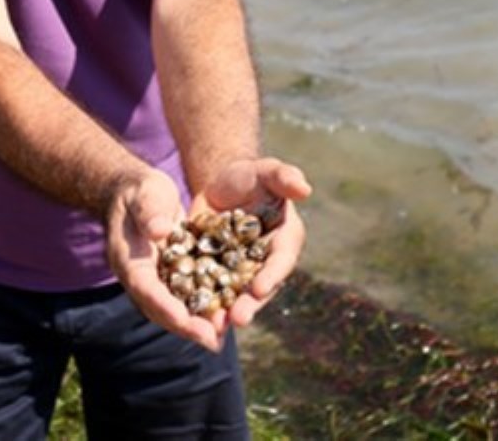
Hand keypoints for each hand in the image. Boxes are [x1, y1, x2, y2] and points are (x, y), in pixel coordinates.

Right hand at [104, 169, 228, 351]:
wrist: (136, 192)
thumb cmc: (140, 191)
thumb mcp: (145, 194)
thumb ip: (150, 213)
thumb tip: (159, 231)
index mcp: (128, 260)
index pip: (146, 288)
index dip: (166, 306)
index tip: (186, 320)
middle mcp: (139, 276)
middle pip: (160, 308)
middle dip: (185, 325)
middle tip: (212, 339)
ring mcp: (154, 279)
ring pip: (173, 308)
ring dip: (195, 324)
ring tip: (220, 338)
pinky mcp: (170, 276)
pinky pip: (184, 297)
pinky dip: (201, 308)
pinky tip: (223, 318)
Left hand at [191, 157, 311, 327]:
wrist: (221, 185)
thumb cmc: (249, 175)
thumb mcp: (265, 171)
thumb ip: (283, 176)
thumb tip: (304, 188)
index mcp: (285, 240)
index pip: (281, 260)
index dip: (272, 275)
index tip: (259, 288)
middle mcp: (267, 262)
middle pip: (261, 287)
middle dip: (250, 304)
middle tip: (237, 319)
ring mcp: (244, 271)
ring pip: (237, 296)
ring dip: (227, 312)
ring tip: (215, 327)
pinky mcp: (220, 274)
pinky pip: (214, 291)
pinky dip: (206, 304)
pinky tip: (193, 317)